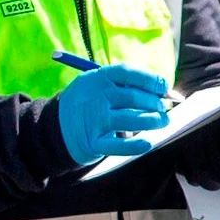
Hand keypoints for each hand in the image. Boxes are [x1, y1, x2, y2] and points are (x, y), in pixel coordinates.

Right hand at [54, 62, 170, 165]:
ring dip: (151, 121)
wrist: (55, 127)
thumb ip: (125, 85)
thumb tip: (162, 89)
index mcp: (97, 78)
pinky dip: (134, 146)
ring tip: (162, 121)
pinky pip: (118, 146)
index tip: (164, 86)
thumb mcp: (97, 86)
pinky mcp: (92, 143)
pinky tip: (147, 143)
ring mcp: (93, 120)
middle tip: (164, 108)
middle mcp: (95, 97)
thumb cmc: (87, 104)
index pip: (127, 73)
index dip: (149, 79)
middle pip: (132, 97)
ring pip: (130, 120)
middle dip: (154, 103)